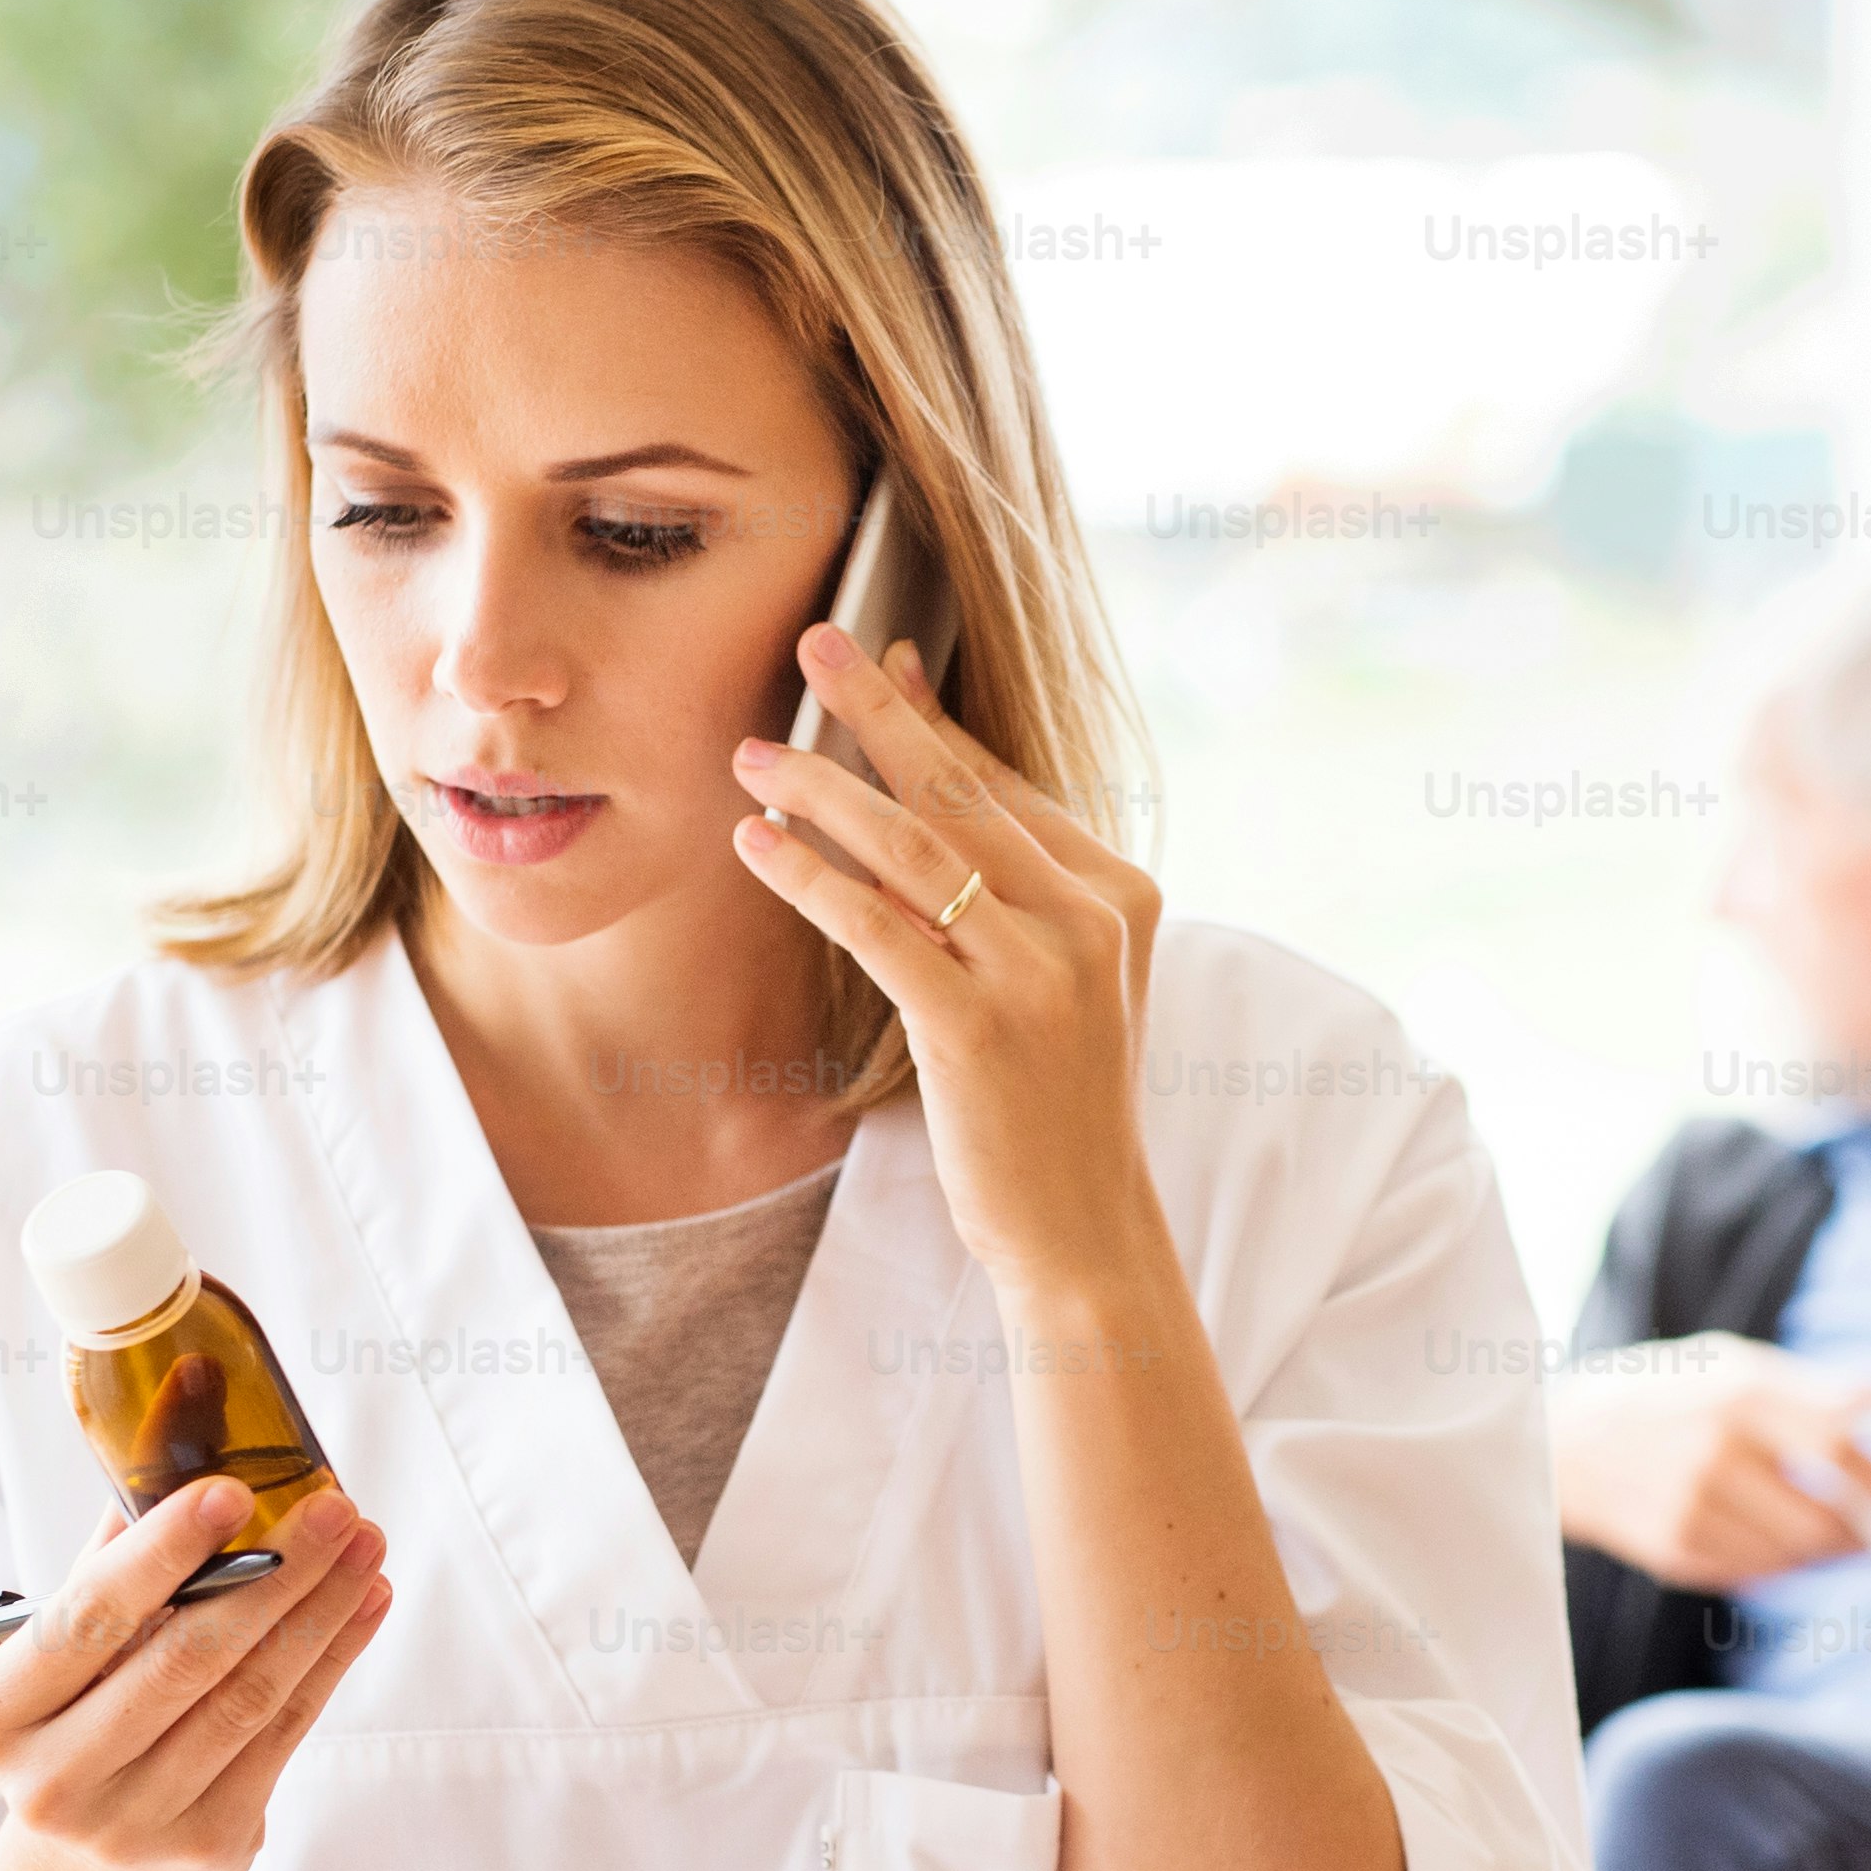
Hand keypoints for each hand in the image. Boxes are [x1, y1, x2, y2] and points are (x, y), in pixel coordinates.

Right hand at [0, 1479, 394, 1870]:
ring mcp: (129, 1825)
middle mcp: (51, 1781)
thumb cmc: (85, 1721)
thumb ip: (112, 1559)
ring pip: (246, 1696)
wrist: (98, 1862)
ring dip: (318, 1611)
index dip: (163, 1551)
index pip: (90, 1616)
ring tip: (363, 1548)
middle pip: (184, 1658)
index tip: (231, 1490)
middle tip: (332, 1508)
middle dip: (272, 1572)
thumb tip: (173, 1446)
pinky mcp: (205, 1847)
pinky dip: (331, 1661)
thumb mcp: (70, 1649)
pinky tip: (362, 1606)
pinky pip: (283, 1735)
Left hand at [727, 625, 1171, 1301]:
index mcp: (1119, 895)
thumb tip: (933, 792)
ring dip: (822, 789)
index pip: (1005, 788)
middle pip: (959, 793)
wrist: (1083, 1228)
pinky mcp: (976, 1025)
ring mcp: (1038, 972)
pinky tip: (758, 846)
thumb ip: (1016, 894)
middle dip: (877, 711)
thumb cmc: (1055, 1105)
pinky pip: (877, 928)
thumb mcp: (1065, 983)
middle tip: (813, 643)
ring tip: (752, 756)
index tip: (876, 661)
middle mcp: (1087, 921)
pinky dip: (810, 878)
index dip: (931, 721)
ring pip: (911, 848)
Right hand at [1548, 1336, 1870, 1590]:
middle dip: (1861, 1528)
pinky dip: (1775, 1562)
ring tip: (1828, 1533)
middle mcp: (1715, 1451)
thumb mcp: (1724, 1363)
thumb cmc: (1659, 1394)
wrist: (1559, 1444)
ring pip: (1795, 1554)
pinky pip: (1755, 1572)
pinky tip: (1769, 1539)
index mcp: (1736, 1393)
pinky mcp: (1674, 1551)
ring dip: (1822, 1550)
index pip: (1840, 1444)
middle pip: (1826, 1517)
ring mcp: (1691, 1507)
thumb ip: (1803, 1384)